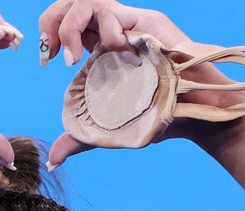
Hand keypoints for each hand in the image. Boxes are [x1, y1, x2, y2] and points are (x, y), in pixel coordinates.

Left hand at [38, 0, 244, 166]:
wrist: (195, 116)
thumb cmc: (158, 118)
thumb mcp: (109, 129)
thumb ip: (81, 138)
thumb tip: (54, 160)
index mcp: (100, 48)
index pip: (67, 21)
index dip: (51, 30)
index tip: (49, 58)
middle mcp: (113, 31)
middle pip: (72, 3)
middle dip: (54, 21)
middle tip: (55, 51)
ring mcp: (130, 24)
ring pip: (88, 1)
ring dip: (73, 25)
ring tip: (77, 56)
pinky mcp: (147, 21)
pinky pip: (112, 11)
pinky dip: (104, 28)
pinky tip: (112, 50)